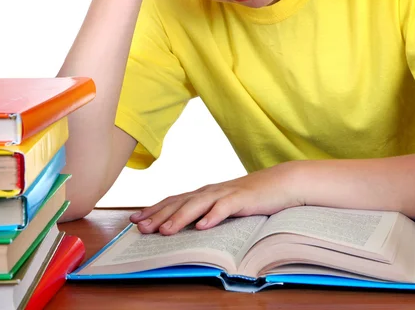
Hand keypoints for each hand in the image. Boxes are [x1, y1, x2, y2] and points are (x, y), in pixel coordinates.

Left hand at [130, 162, 302, 235]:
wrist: (280, 183)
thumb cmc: (251, 196)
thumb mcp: (224, 204)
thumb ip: (206, 211)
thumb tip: (187, 227)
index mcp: (204, 193)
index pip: (174, 200)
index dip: (154, 209)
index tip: (134, 219)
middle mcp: (210, 191)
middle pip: (180, 202)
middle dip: (158, 215)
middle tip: (140, 227)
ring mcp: (226, 193)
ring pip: (198, 204)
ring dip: (180, 217)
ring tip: (165, 231)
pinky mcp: (243, 198)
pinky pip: (225, 207)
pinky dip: (213, 216)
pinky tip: (203, 226)